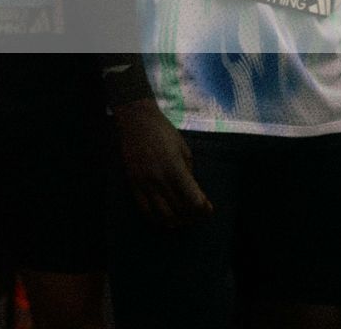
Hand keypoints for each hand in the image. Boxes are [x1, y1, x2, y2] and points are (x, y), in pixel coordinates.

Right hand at [113, 100, 210, 227]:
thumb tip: (193, 194)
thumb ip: (189, 173)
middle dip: (192, 216)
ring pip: (162, 214)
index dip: (204, 209)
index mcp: (175, 169)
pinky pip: (144, 208)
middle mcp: (159, 179)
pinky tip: (163, 217)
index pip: (194, 200)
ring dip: (175, 221)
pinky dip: (155, 218)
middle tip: (196, 214)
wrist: (136, 120)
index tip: (208, 208)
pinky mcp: (132, 182)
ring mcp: (144, 182)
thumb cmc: (164, 132)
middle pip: (180, 210)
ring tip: (181, 219)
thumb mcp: (184, 150)